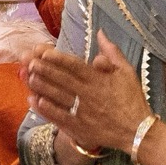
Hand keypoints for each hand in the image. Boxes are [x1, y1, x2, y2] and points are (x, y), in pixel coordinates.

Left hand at [26, 32, 149, 155]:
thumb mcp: (127, 71)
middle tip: (28, 61)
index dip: (58, 59)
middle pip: (62, 80)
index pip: (75, 66)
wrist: (137, 131)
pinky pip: (60, 117)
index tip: (43, 51)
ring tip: (27, 76)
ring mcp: (83, 112)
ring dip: (42, 86)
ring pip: (58, 97)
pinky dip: (46, 109)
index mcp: (99, 80)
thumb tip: (100, 32)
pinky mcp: (80, 128)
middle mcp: (89, 95)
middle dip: (44, 69)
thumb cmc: (132, 99)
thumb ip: (112, 52)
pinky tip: (34, 101)